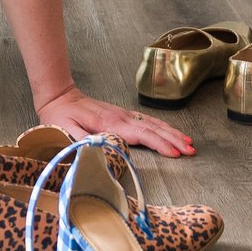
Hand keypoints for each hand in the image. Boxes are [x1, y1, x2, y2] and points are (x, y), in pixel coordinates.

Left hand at [35, 87, 193, 156]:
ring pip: (154, 123)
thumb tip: (105, 149)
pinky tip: (171, 132)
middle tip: (191, 151)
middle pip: (153, 129)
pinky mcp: (123, 115)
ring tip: (189, 143)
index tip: (176, 153)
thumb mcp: (66, 131)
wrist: (60, 97)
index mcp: (110, 124)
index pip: (141, 134)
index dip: (160, 144)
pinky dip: (163, 127)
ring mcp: (124, 115)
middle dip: (174, 140)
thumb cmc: (61, 117)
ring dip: (172, 133)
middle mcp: (122, 118)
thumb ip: (83, 140)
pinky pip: (148, 121)